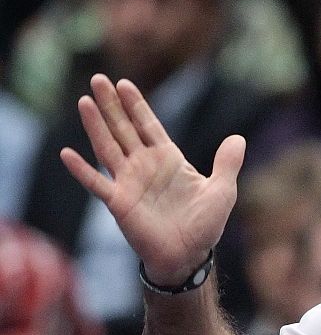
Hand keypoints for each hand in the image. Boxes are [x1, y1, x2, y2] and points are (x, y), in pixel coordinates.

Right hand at [60, 74, 243, 283]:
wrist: (188, 256)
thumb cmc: (204, 225)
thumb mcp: (222, 191)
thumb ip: (227, 164)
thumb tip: (238, 139)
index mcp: (168, 159)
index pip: (149, 126)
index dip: (137, 105)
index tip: (124, 84)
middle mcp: (145, 166)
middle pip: (124, 129)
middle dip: (112, 105)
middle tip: (98, 78)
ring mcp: (129, 183)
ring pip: (108, 148)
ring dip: (96, 126)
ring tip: (84, 101)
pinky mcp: (119, 203)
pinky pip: (97, 183)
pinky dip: (82, 170)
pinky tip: (67, 153)